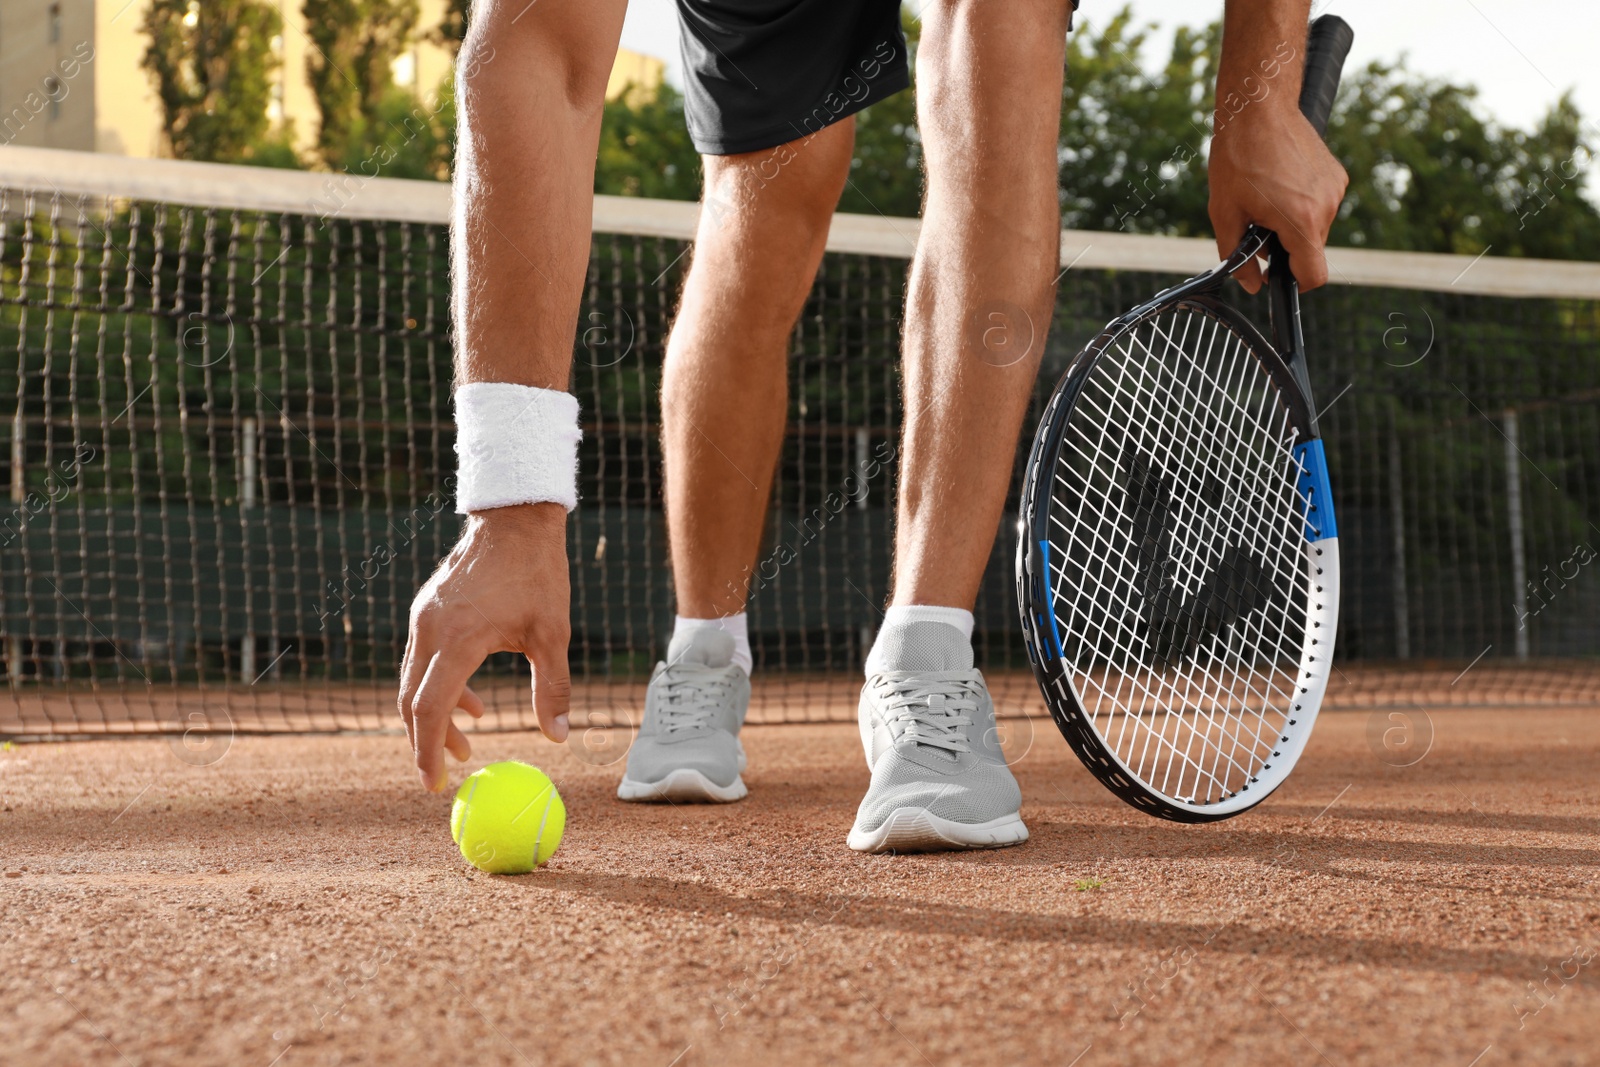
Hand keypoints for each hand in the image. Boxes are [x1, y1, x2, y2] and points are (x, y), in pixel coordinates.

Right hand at [399, 503, 571, 791]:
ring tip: (471, 738)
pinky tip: (472, 700)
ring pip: (414, 681)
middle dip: (428, 741)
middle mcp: (431, 629)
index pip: (429, 709)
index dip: (427, 751)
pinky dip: (440, 686)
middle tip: (453, 771)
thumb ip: (553, 688)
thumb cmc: (538, 573)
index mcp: (459, 639)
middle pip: (411, 701)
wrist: (515, 518)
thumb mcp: (553, 634)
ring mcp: (424, 618)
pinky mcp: (427, 610)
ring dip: (436, 715)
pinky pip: (423, 659)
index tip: (434, 785)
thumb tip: (559, 737)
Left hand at [1208, 102, 1347, 293]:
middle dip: (1284, 247)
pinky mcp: (1336, 175)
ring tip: (1265, 198)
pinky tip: (1278, 184)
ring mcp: (1335, 189)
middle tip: (1256, 222)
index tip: (1275, 276)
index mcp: (1301, 220)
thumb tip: (1252, 285)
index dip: (1293, 284)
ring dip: (1291, 224)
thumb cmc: (1237, 158)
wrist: (1258, 107)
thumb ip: (1238, 257)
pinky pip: (1319, 205)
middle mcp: (1326, 206)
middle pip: (1310, 250)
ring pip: (1314, 228)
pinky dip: (1300, 205)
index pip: (1314, 275)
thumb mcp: (1225, 214)